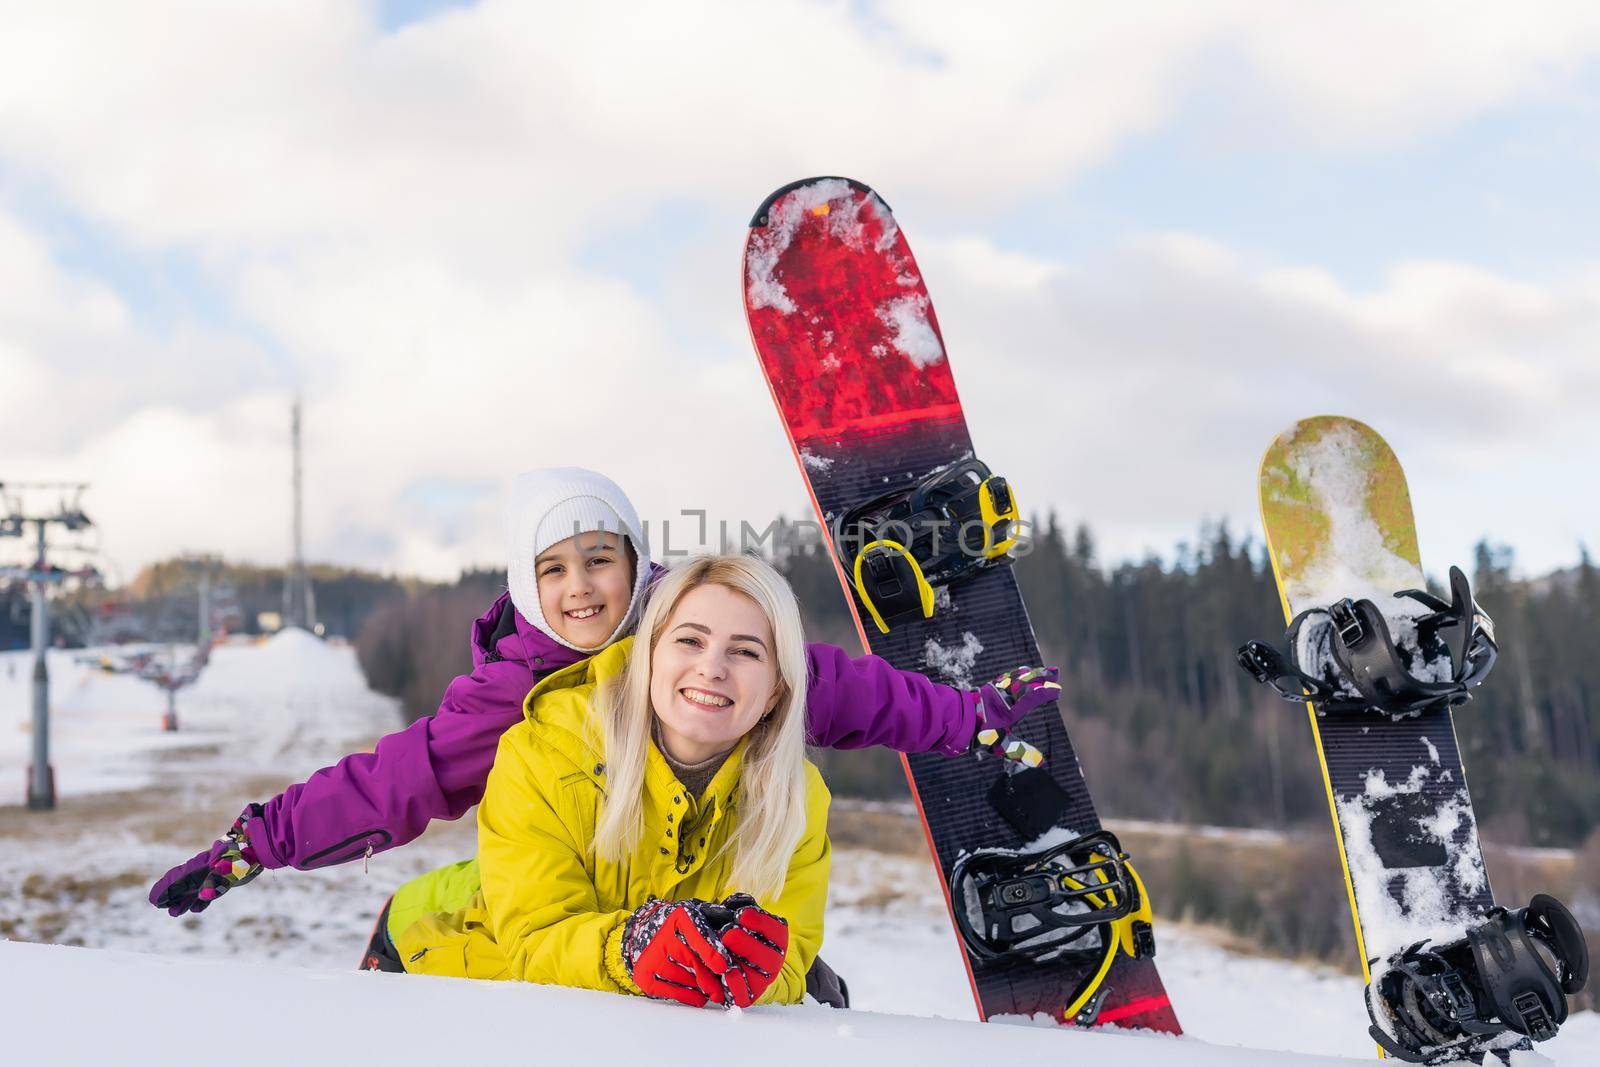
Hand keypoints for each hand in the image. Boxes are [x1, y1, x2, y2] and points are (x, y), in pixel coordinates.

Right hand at [149, 804, 263, 915]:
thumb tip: (203, 898)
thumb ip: (215, 881)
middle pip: (183, 884)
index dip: (164, 889)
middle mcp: (204, 869)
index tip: (154, 900)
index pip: (177, 878)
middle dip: (172, 896)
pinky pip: (209, 891)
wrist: (261, 846)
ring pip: (195, 889)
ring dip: (184, 901)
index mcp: (200, 865)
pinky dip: (202, 900)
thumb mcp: (229, 867)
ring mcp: (214, 873)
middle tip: (160, 906)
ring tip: (174, 913)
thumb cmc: (243, 854)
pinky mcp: (227, 878)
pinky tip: (196, 908)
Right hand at [620, 898, 732, 1007]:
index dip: (711, 952)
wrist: (645, 930)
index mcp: (679, 916)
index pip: (697, 935)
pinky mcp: (643, 974)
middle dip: (711, 977)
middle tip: (725, 990)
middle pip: (692, 961)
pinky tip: (699, 996)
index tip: (724, 967)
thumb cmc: (680, 926)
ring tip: (713, 990)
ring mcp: (650, 956)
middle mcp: (661, 934)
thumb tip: (738, 938)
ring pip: (684, 978)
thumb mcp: (698, 916)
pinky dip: (688, 995)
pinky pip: (670, 990)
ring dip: (701, 986)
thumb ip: (718, 925)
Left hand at [716, 895, 789, 1007]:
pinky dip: (736, 987)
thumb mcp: (743, 918)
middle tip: (728, 934)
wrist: (738, 963)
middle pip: (768, 956)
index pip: (776, 931)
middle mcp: (773, 962)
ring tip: (723, 957)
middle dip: (747, 944)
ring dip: (740, 965)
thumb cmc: (738, 936)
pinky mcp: (748, 996)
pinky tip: (726, 975)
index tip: (741, 914)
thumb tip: (734, 904)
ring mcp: (762, 981)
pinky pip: (744, 996)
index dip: (760, 922)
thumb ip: (741, 908)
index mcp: (777, 941)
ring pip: (757, 977)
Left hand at [972, 665, 1059, 764]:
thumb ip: (1022, 752)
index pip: (1033, 697)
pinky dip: (1011, 675)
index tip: (1058, 690)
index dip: (1046, 692)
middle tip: (1055, 671)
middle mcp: (1004, 696)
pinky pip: (1002, 679)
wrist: (954, 719)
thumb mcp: (1002, 746)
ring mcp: (994, 691)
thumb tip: (1041, 763)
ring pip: (1014, 678)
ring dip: (1027, 674)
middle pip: (1025, 683)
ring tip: (1035, 670)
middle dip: (1041, 676)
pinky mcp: (985, 690)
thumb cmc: (979, 734)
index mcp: (1011, 709)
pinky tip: (1012, 676)